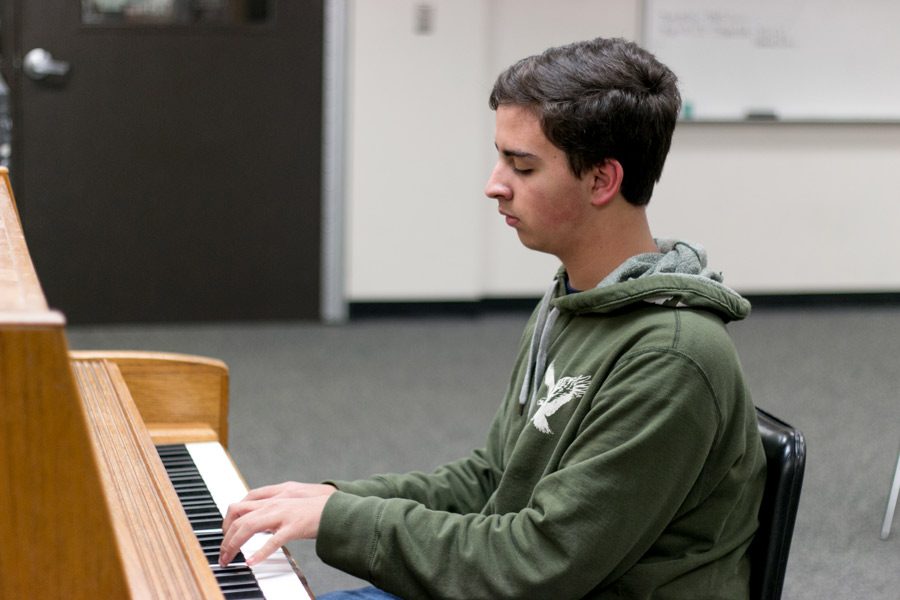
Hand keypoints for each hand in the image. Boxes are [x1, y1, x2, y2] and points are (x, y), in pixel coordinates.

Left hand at [218, 482, 336, 566]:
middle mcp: (275, 502)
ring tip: (229, 559)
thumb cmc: (317, 505)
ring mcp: (283, 514)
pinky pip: (272, 541)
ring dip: (233, 544)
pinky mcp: (293, 527)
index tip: (225, 534)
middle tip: (222, 552)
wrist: (337, 507)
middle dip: (225, 535)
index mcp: (274, 495)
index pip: (241, 503)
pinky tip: (251, 562)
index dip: (228, 519)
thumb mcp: (292, 499)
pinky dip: (259, 553)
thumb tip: (260, 517)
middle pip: (238, 514)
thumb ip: (275, 505)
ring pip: (248, 526)